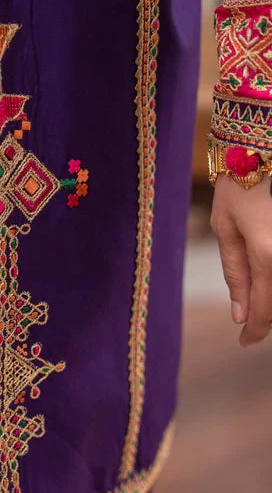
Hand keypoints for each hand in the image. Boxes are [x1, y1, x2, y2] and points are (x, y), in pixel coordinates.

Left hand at [212, 174, 271, 346]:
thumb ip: (235, 275)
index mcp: (267, 254)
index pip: (266, 310)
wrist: (260, 149)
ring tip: (258, 298)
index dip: (256, 332)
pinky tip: (264, 271)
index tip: (245, 343)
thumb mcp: (225, 229)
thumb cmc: (238, 187)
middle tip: (250, 322)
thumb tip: (240, 316)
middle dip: (267, 315)